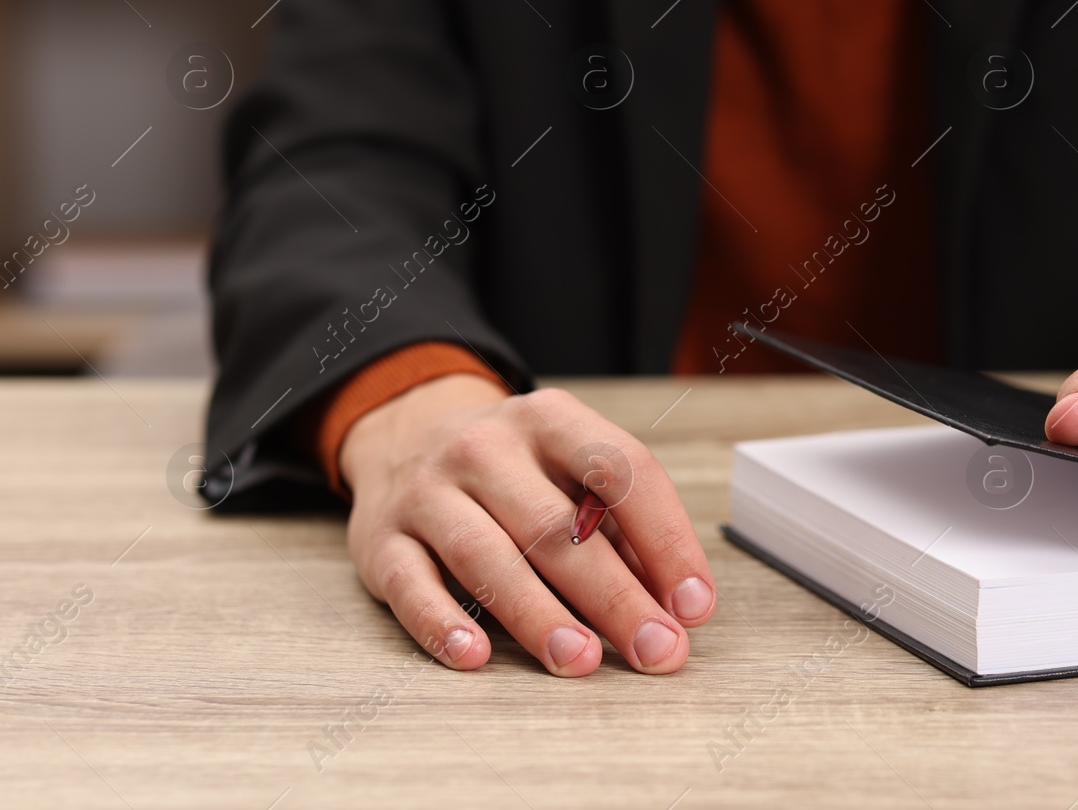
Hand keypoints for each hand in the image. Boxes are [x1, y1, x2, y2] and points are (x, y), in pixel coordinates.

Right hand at [339, 374, 716, 674]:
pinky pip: (411, 587)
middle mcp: (486, 447)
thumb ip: (622, 529)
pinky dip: (443, 625)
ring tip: (583, 661)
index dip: (668, 541)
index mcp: (551, 419)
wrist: (405, 432)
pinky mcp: (380, 539)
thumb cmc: (514, 468)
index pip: (623, 473)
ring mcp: (428, 491)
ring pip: (488, 557)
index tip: (695, 605)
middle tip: (658, 650)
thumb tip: (675, 603)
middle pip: (558, 528)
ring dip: (540, 617)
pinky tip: (476, 656)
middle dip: (616, 597)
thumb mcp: (570, 470)